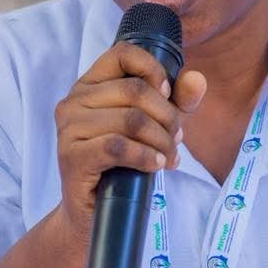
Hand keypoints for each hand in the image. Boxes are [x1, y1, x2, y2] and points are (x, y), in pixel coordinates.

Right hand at [55, 41, 205, 241]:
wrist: (93, 214)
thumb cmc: (122, 165)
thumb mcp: (155, 127)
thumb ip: (177, 102)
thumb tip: (197, 80)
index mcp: (89, 85)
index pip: (122, 53)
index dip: (152, 69)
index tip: (168, 94)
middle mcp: (73, 101)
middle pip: (134, 91)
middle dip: (167, 117)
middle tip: (178, 140)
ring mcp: (69, 128)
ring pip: (131, 120)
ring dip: (161, 141)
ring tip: (169, 157)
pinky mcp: (72, 156)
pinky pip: (118, 146)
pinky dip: (145, 156)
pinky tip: (155, 165)